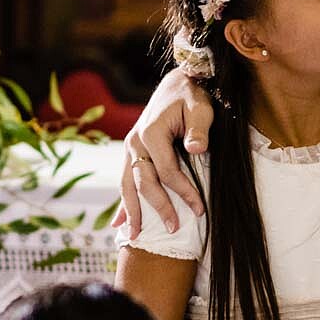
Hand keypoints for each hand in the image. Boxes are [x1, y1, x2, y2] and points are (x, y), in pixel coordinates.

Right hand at [118, 69, 215, 235]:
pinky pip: (125, 180)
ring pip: (127, 184)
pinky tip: (118, 223)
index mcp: (151, 132)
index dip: (183, 192)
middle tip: (172, 229)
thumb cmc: (192, 97)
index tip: (199, 209)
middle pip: (144, 182)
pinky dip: (122, 202)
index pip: (167, 171)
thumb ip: (199, 128)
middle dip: (158, 207)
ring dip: (131, 211)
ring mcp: (130, 148)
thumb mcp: (201, 108)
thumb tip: (196, 149)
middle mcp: (135, 142)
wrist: (176, 84)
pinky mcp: (132, 152)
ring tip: (136, 234)